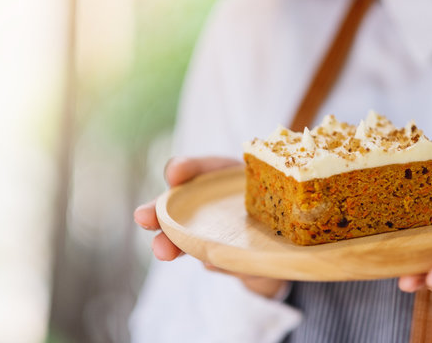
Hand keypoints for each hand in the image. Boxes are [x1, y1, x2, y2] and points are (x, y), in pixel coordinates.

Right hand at [134, 156, 287, 298]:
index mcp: (222, 180)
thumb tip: (241, 204)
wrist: (290, 239)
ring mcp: (215, 234)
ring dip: (173, 244)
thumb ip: (264, 192)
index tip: (176, 174)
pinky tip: (210, 262)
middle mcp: (212, 206)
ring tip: (163, 251)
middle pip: (179, 207)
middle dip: (159, 212)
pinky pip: (218, 260)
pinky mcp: (227, 258)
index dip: (185, 169)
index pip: (198, 169)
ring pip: (188, 239)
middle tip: (142, 218)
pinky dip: (214, 261)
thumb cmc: (272, 201)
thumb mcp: (275, 186)